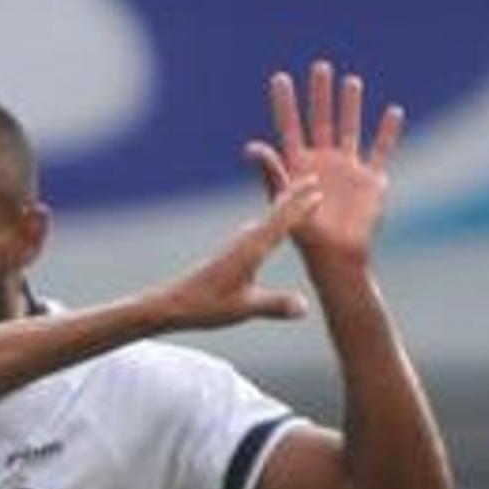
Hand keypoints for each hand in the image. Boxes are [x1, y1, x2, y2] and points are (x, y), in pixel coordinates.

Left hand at [140, 181, 321, 333]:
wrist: (171, 305)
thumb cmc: (205, 306)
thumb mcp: (243, 309)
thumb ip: (275, 305)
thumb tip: (305, 308)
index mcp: (251, 250)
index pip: (281, 222)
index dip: (300, 207)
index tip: (318, 190)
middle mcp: (245, 242)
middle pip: (275, 214)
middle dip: (294, 197)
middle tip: (312, 178)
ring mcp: (237, 246)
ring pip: (266, 220)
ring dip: (284, 207)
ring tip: (298, 195)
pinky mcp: (231, 254)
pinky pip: (258, 231)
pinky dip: (271, 222)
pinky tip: (270, 224)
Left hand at [244, 60, 403, 267]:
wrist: (337, 259)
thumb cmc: (305, 238)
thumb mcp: (282, 203)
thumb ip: (271, 173)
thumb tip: (252, 146)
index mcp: (298, 167)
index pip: (289, 127)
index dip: (285, 103)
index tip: (280, 78)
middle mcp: (322, 163)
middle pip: (321, 120)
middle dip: (320, 95)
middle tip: (320, 66)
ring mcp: (347, 169)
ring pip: (350, 129)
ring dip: (351, 105)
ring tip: (351, 81)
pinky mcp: (370, 180)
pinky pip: (382, 150)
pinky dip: (389, 132)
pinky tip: (393, 112)